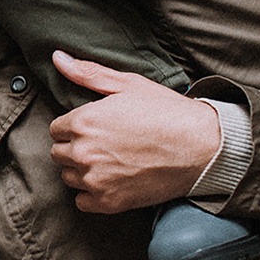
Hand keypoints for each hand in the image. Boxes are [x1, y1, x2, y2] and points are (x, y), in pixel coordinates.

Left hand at [48, 51, 219, 213]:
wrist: (203, 147)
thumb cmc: (167, 112)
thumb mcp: (128, 84)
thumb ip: (87, 73)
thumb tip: (57, 57)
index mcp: (84, 121)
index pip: (56, 129)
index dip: (74, 127)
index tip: (95, 128)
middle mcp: (84, 152)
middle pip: (59, 153)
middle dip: (76, 147)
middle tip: (105, 143)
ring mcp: (96, 180)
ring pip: (69, 177)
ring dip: (83, 170)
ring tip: (111, 160)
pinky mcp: (109, 202)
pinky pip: (82, 202)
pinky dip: (93, 193)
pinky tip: (113, 180)